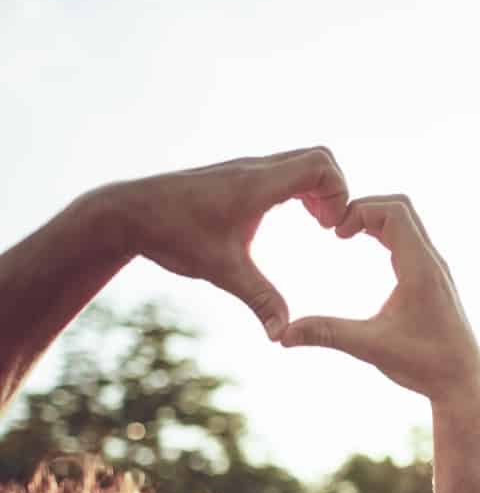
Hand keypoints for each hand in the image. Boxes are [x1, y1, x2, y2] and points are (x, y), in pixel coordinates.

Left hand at [116, 147, 348, 339]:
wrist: (127, 213)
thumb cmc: (172, 235)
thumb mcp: (221, 271)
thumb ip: (259, 299)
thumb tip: (283, 334)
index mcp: (257, 185)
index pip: (320, 166)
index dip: (339, 194)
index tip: (331, 229)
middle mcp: (255, 169)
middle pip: (319, 158)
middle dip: (335, 191)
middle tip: (329, 226)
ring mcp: (246, 169)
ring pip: (302, 162)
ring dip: (319, 190)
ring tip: (318, 224)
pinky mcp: (238, 176)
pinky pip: (285, 170)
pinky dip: (301, 189)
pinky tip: (295, 217)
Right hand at [280, 195, 479, 400]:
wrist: (463, 382)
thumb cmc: (425, 365)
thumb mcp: (371, 347)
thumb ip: (328, 334)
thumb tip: (282, 335)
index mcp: (420, 269)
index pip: (394, 212)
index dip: (360, 211)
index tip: (335, 234)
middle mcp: (432, 263)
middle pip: (402, 208)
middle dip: (365, 209)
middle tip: (337, 229)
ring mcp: (436, 270)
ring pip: (408, 223)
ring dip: (376, 220)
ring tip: (346, 234)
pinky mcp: (434, 280)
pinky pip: (412, 240)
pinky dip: (387, 233)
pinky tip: (368, 248)